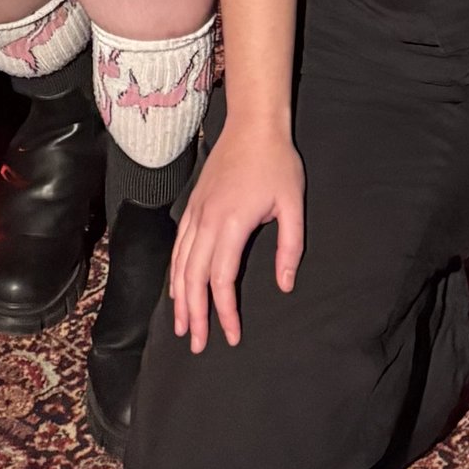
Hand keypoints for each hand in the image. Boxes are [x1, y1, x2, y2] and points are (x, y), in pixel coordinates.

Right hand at [168, 117, 303, 351]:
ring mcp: (196, 211)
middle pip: (194, 277)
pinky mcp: (193, 205)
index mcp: (232, 223)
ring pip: (180, 263)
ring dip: (179, 298)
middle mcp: (207, 220)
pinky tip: (177, 287)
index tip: (232, 336)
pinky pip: (178, 245)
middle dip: (194, 315)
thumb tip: (285, 285)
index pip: (221, 279)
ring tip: (182, 326)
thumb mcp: (293, 204)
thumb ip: (289, 247)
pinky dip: (176, 271)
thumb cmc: (277, 162)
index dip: (224, 312)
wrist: (253, 123)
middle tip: (197, 345)